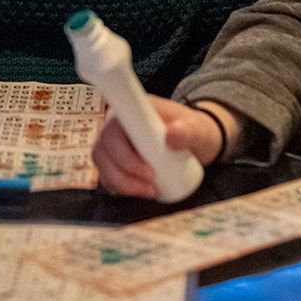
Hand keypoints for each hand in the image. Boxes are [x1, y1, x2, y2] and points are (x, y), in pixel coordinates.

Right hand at [91, 97, 236, 198]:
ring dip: (122, 183)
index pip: (113, 128)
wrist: (193, 141)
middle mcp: (117, 124)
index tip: (148, 170)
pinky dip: (118, 187)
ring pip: (102, 163)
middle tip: (151, 185)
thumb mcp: (198, 130)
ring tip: (149, 190)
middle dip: (125, 173)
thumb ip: (188, 131)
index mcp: (133, 110)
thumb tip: (171, 135)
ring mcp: (113, 142)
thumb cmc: (192, 131)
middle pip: (104, 148)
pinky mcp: (114, 159)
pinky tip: (137, 191)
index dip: (124, 153)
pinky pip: (105, 174)